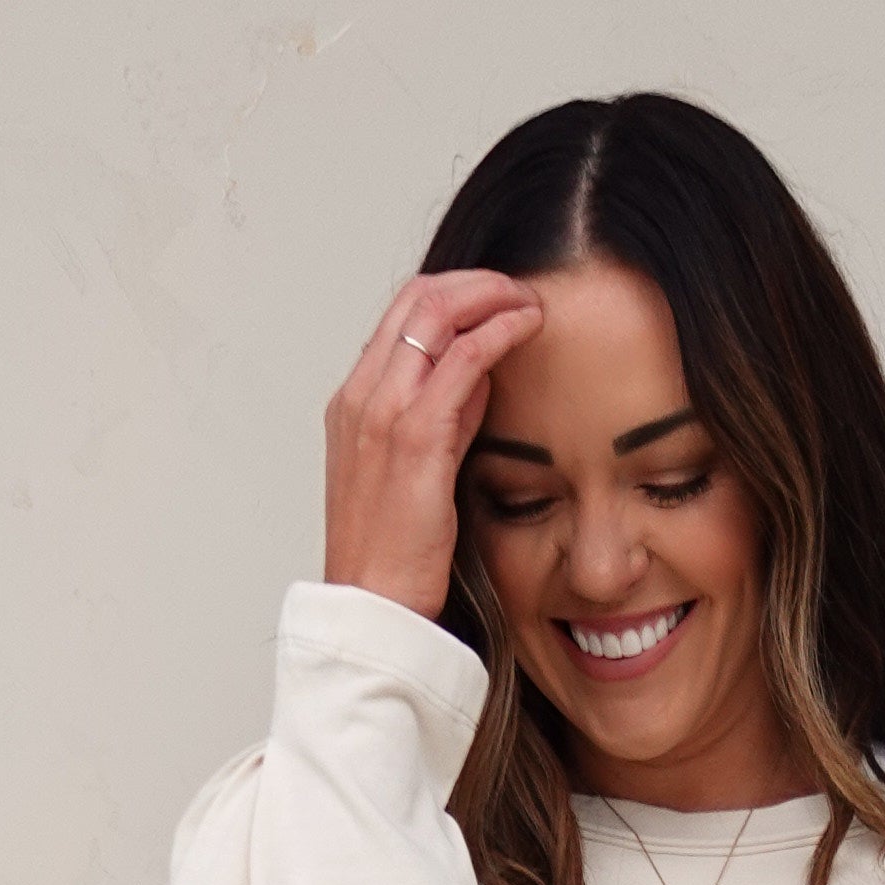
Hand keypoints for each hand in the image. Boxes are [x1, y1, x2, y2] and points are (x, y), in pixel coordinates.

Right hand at [324, 270, 543, 621]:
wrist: (373, 603)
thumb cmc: (395, 550)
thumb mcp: (415, 470)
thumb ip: (443, 417)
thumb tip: (482, 375)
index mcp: (354, 402)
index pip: (400, 315)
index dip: (453, 293)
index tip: (495, 299)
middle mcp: (361, 395)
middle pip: (416, 298)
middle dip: (475, 282)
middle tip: (519, 289)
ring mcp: (383, 410)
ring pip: (435, 312)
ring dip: (491, 295)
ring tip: (530, 302)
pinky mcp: (415, 435)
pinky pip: (462, 357)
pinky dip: (499, 329)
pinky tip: (528, 327)